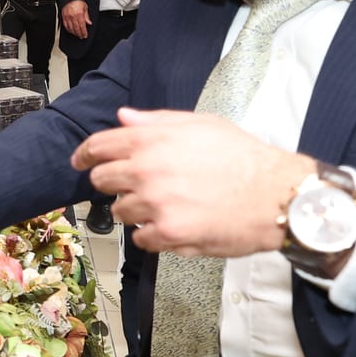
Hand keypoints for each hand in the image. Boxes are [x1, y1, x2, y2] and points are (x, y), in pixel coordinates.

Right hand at [60, 0, 91, 38]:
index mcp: (79, 14)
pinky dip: (68, 30)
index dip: (84, 32)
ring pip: (71, 28)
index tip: (85, 35)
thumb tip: (89, 22)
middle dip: (79, 34)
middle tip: (81, 37)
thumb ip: (87, 16)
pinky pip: (66, 26)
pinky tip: (71, 31)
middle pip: (76, 29)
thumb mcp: (85, 7)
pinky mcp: (63, 17)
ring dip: (74, 33)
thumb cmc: (77, 0)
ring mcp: (67, 17)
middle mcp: (73, 17)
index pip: (82, 26)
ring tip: (77, 35)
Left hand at [73, 108, 316, 256]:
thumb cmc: (243, 157)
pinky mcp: (167, 234)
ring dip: (136, 210)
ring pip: (120, 212)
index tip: (80, 162)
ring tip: (167, 205)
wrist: (275, 195)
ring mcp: (154, 205)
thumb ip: (156, 122)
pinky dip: (152, 235)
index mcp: (150, 141)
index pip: (98, 147)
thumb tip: (123, 117)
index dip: (84, 155)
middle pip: (102, 181)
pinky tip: (175, 225)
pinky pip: (141, 238)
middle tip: (137, 187)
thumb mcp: (200, 125)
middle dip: (114, 183)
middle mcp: (146, 171)